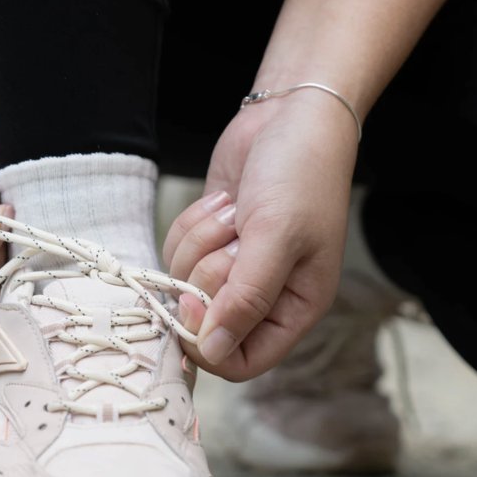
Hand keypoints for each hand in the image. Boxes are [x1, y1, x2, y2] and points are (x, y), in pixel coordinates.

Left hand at [162, 91, 357, 380]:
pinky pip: (175, 253)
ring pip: (183, 284)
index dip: (210, 342)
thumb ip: (246, 299)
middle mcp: (263, 296)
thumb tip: (213, 353)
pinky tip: (224, 202)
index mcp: (295, 309)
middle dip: (208, 275)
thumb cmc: (300, 174)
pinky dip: (190, 225)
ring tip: (236, 211)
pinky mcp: (210, 241)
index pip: (243, 363)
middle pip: (205, 322)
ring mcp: (233, 268)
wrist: (290, 114)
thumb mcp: (277, 237)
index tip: (194, 304)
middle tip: (235, 237)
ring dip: (199, 244)